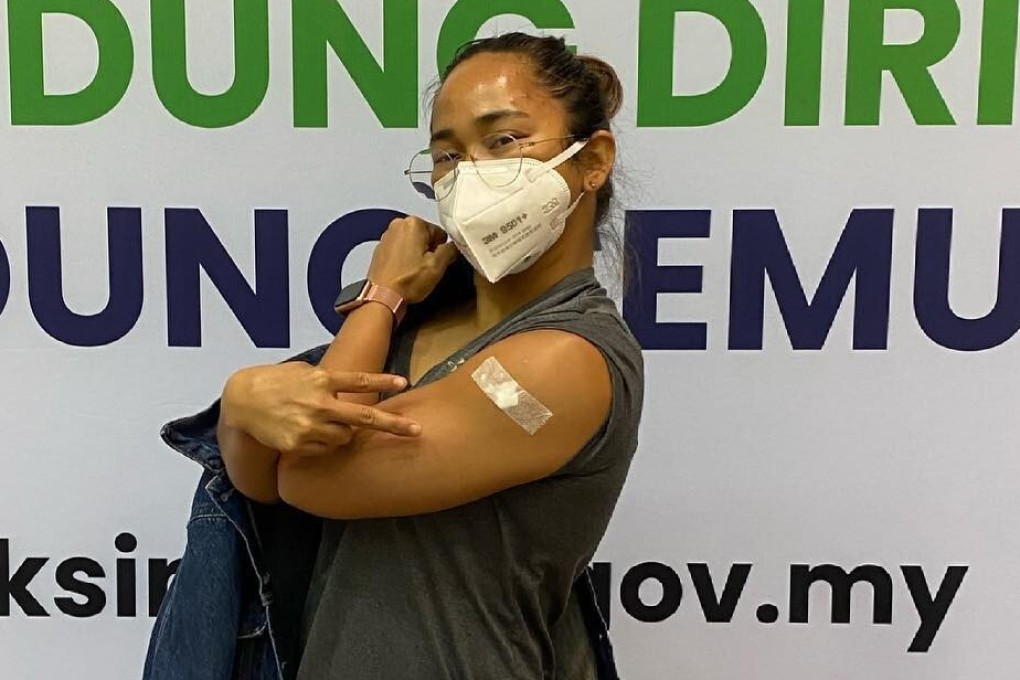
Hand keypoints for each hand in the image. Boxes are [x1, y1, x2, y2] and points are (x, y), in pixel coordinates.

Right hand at [221, 362, 420, 456]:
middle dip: (394, 425)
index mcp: (322, 380)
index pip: (359, 381)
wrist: (242, 401)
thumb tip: (350, 388)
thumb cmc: (275, 382)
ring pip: (345, 437)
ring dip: (345, 433)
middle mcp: (320, 403)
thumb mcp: (303, 371)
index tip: (404, 383)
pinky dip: (323, 443)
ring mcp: (310, 426)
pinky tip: (307, 432)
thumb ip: (327, 379)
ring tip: (324, 422)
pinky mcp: (298, 444)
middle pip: (365, 417)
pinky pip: (324, 449)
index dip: (383, 381)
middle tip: (417, 431)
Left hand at [367, 216, 458, 303]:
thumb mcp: (437, 266)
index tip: (435, 263)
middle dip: (427, 251)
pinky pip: (399, 250)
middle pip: (424, 236)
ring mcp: (386, 236)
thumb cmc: (408, 281)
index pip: (440, 233)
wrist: (381, 296)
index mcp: (414, 223)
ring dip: (415, 255)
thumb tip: (453, 247)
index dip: (441, 250)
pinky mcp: (380, 249)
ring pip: (411, 243)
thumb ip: (450, 250)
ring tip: (413, 272)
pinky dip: (403, 259)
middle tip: (424, 268)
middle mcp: (398, 224)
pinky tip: (403, 272)